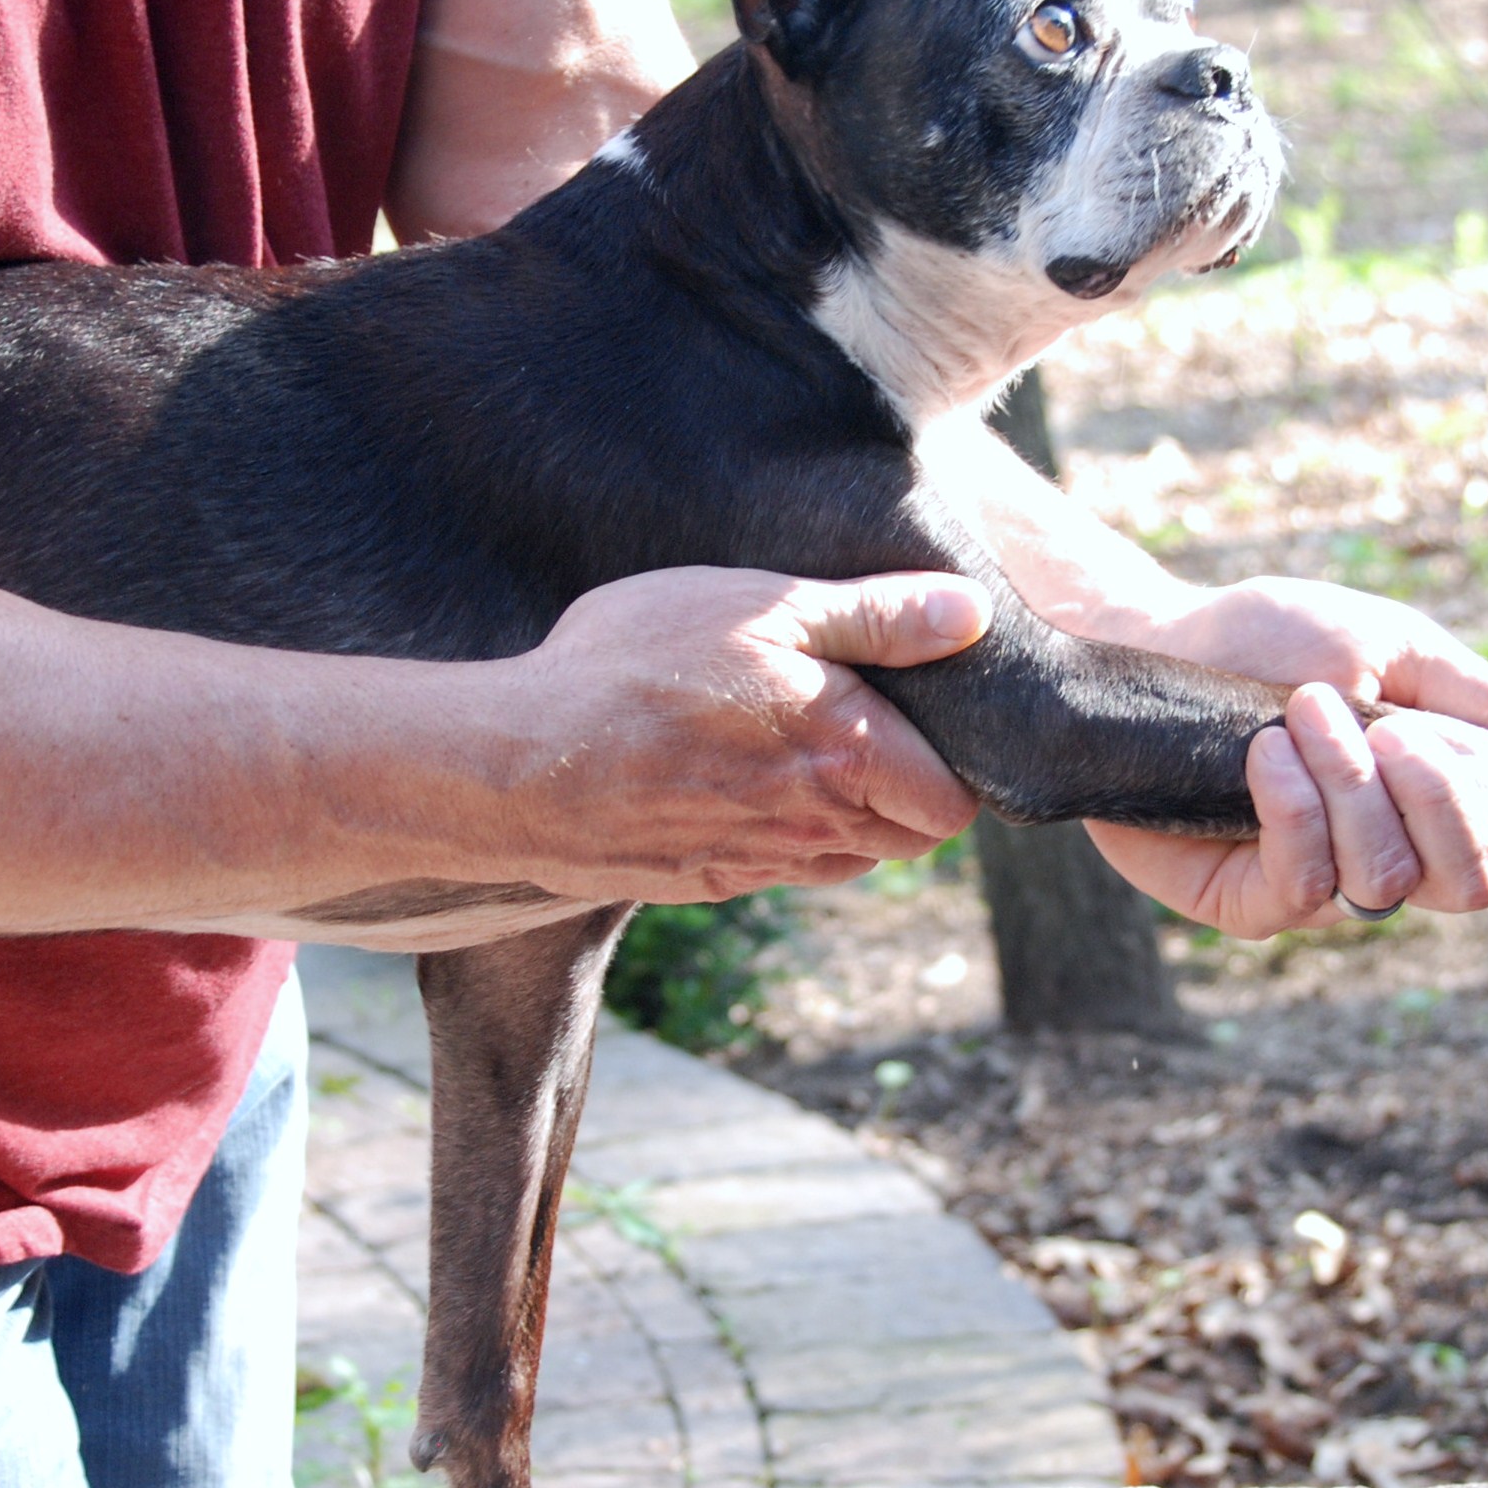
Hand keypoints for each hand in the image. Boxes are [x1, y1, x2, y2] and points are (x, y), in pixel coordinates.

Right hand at [497, 566, 987, 903]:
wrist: (516, 765)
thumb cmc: (635, 667)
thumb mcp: (761, 606)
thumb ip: (875, 616)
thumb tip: (971, 614)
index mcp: (848, 754)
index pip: (956, 803)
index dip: (952, 760)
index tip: (918, 710)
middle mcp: (817, 828)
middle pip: (914, 839)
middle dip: (911, 789)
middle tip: (866, 718)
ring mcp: (760, 864)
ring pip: (849, 857)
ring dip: (849, 814)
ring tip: (797, 744)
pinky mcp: (707, 882)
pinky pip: (781, 867)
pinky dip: (783, 831)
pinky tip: (734, 774)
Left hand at [1088, 576, 1487, 937]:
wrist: (1149, 641)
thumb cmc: (1269, 638)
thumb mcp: (1388, 647)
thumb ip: (1481, 699)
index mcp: (1437, 804)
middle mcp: (1389, 858)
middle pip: (1472, 886)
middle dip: (1449, 808)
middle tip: (1401, 735)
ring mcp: (1318, 889)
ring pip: (1387, 882)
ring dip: (1354, 788)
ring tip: (1305, 710)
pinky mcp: (1246, 903)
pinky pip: (1304, 886)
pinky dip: (1298, 812)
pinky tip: (1267, 754)